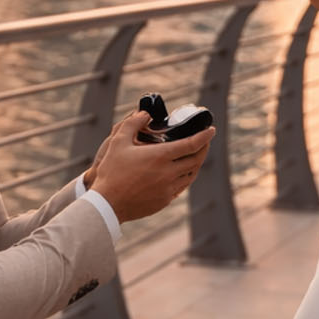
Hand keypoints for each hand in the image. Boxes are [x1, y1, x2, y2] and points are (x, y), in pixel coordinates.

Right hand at [88, 109, 215, 222]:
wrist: (107, 204)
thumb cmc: (111, 171)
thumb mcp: (118, 141)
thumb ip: (133, 123)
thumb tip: (145, 114)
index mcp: (160, 156)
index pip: (192, 144)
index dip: (205, 136)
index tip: (211, 130)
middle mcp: (169, 173)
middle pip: (196, 160)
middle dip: (204, 148)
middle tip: (205, 141)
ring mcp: (168, 189)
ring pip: (191, 175)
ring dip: (196, 164)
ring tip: (194, 156)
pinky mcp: (164, 201)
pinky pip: (181, 187)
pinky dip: (185, 177)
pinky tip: (180, 173)